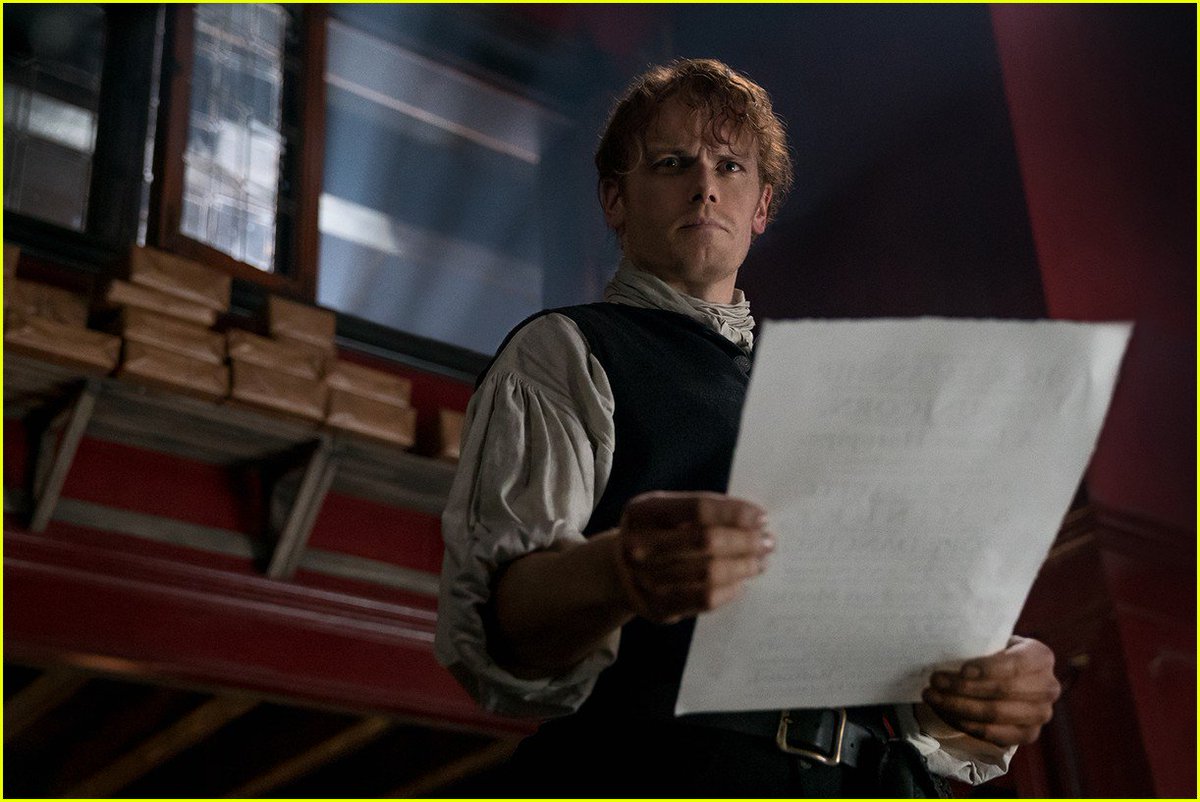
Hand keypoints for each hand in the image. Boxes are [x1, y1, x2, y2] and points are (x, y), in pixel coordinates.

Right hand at [614, 491, 773, 624]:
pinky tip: (741, 582)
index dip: (734, 512)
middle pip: (706, 541)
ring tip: (760, 561)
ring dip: (743, 566)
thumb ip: (703, 511)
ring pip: (708, 573)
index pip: (698, 509)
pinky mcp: (658, 606)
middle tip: (767, 541)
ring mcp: (646, 579)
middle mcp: (639, 545)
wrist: (619, 572)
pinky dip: (729, 590)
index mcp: (643, 512)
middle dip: (744, 541)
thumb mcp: (666, 512)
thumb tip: (754, 520)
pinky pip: (704, 599)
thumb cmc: (655, 534)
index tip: (761, 516)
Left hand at [921, 635, 1060, 746]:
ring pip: (994, 714)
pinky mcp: (1028, 735)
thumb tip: (948, 647)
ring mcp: (1040, 714)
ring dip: (957, 706)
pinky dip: (964, 724)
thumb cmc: (995, 654)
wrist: (1007, 677)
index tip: (961, 669)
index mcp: (1041, 657)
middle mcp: (1048, 687)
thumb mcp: (994, 641)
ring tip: (931, 696)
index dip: (988, 668)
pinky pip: (992, 734)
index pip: (1015, 664)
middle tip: (935, 681)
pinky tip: (944, 712)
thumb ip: (981, 643)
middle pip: (1002, 691)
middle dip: (963, 687)